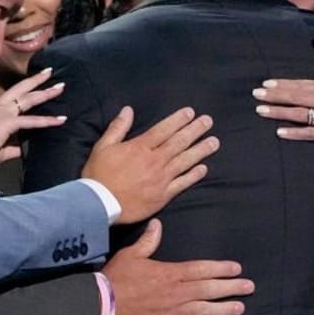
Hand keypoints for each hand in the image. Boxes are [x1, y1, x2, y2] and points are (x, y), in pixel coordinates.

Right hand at [0, 67, 66, 168]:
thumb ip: (13, 148)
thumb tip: (25, 150)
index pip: (13, 96)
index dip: (26, 89)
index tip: (35, 82)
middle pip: (22, 89)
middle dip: (38, 80)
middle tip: (51, 72)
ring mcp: (4, 113)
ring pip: (30, 99)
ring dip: (47, 92)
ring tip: (61, 87)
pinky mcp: (8, 123)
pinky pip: (32, 120)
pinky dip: (47, 120)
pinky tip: (61, 120)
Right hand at [83, 106, 217, 223]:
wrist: (100, 205)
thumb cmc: (98, 175)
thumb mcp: (103, 146)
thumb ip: (118, 127)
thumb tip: (128, 110)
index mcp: (140, 147)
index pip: (164, 129)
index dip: (179, 119)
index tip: (191, 112)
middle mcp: (155, 161)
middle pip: (179, 142)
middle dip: (195, 130)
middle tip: (208, 121)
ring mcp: (161, 179)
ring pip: (186, 161)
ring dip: (201, 150)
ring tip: (214, 142)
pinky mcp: (163, 195)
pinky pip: (183, 183)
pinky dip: (194, 175)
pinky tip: (204, 168)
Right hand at [105, 219, 252, 314]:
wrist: (101, 305)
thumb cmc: (116, 278)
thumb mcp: (131, 254)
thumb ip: (148, 241)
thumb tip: (158, 224)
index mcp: (170, 273)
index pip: (202, 269)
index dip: (221, 269)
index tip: (237, 268)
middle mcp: (176, 293)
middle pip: (208, 290)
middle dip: (231, 288)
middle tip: (249, 287)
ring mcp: (172, 313)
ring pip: (203, 311)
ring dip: (223, 309)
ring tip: (239, 308)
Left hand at [254, 61, 313, 152]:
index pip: (304, 84)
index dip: (284, 84)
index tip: (268, 83)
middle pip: (296, 97)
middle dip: (274, 95)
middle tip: (255, 94)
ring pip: (298, 114)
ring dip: (277, 112)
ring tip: (260, 110)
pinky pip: (310, 134)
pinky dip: (294, 133)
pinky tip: (279, 132)